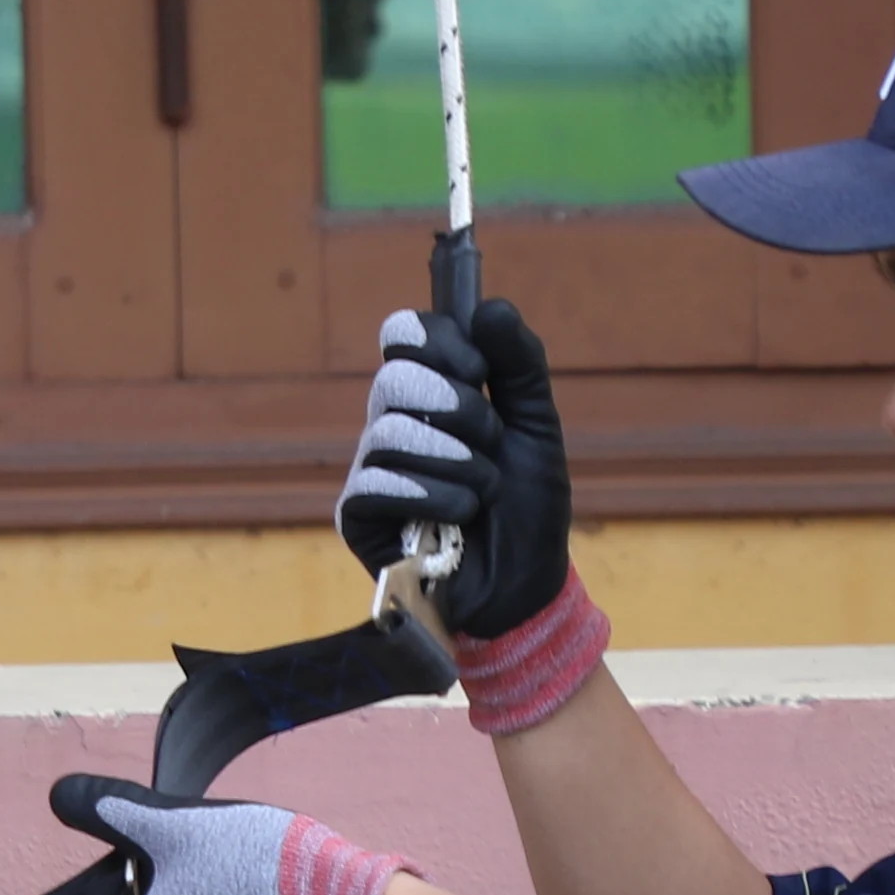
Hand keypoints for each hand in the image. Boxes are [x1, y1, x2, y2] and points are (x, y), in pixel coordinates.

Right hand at [332, 294, 570, 642]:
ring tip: (483, 491)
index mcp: (430, 395)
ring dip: (455, 460)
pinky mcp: (357, 516)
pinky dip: (430, 495)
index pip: (404, 333)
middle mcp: (392, 424)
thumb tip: (489, 306)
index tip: (480, 372)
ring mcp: (371, 470)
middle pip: (394, 377)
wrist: (525, 588)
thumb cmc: (528, 510)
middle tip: (489, 442)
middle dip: (457, 408)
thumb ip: (519, 364)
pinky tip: (457, 517)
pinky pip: (375, 482)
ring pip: (390, 431)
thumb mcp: (537, 427)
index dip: (440, 342)